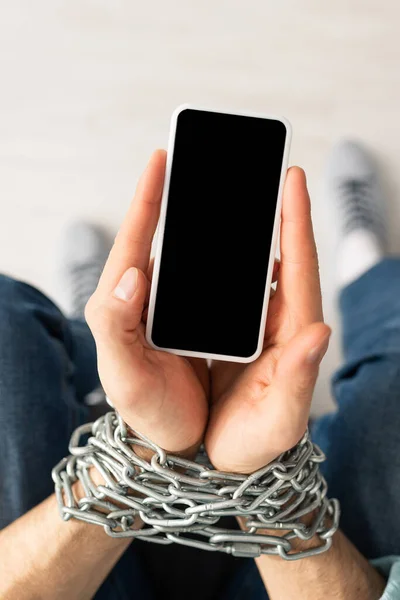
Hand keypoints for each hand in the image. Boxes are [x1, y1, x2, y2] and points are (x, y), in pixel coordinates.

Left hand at [85, 151, 208, 453]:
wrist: (171, 441)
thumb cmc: (145, 411)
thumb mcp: (124, 375)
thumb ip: (116, 324)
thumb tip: (131, 272)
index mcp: (124, 302)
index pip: (134, 239)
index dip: (146, 197)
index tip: (160, 158)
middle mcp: (146, 297)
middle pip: (161, 236)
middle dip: (177, 196)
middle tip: (198, 160)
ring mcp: (170, 307)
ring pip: (187, 255)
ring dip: (204, 223)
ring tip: (226, 189)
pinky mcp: (192, 320)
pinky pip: (207, 280)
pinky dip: (223, 258)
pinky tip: (244, 245)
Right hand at [206, 167, 330, 472]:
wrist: (230, 460)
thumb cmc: (256, 444)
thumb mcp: (279, 418)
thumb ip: (299, 378)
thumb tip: (321, 332)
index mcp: (293, 332)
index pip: (299, 266)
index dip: (296, 221)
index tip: (292, 177)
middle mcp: (279, 320)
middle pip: (281, 253)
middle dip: (276, 208)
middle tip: (264, 167)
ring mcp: (257, 322)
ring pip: (256, 265)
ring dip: (249, 228)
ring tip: (234, 189)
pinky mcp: (236, 329)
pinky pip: (233, 285)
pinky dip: (225, 259)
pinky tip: (207, 242)